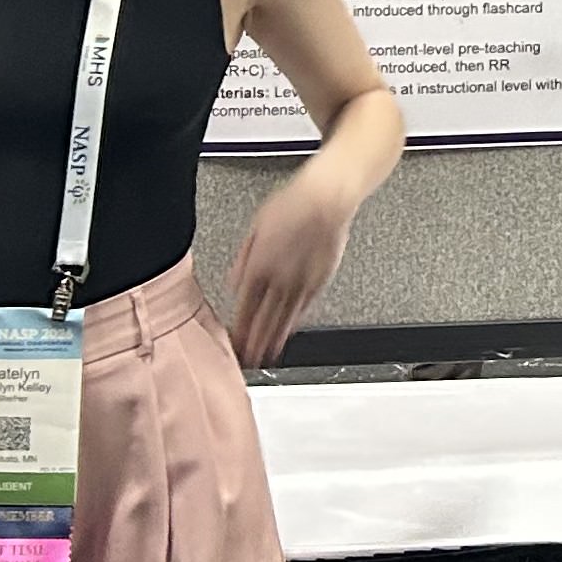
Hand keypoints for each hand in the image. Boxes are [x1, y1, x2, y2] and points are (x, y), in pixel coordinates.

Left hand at [226, 167, 361, 370]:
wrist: (327, 199)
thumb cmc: (292, 203)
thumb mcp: (256, 226)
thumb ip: (244, 258)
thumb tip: (234, 281)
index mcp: (259, 265)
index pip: (245, 307)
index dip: (239, 329)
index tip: (233, 344)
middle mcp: (279, 278)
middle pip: (263, 319)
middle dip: (254, 343)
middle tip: (248, 361)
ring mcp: (301, 282)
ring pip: (284, 319)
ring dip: (273, 340)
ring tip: (266, 357)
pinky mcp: (319, 280)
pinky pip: (303, 308)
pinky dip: (294, 323)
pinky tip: (288, 333)